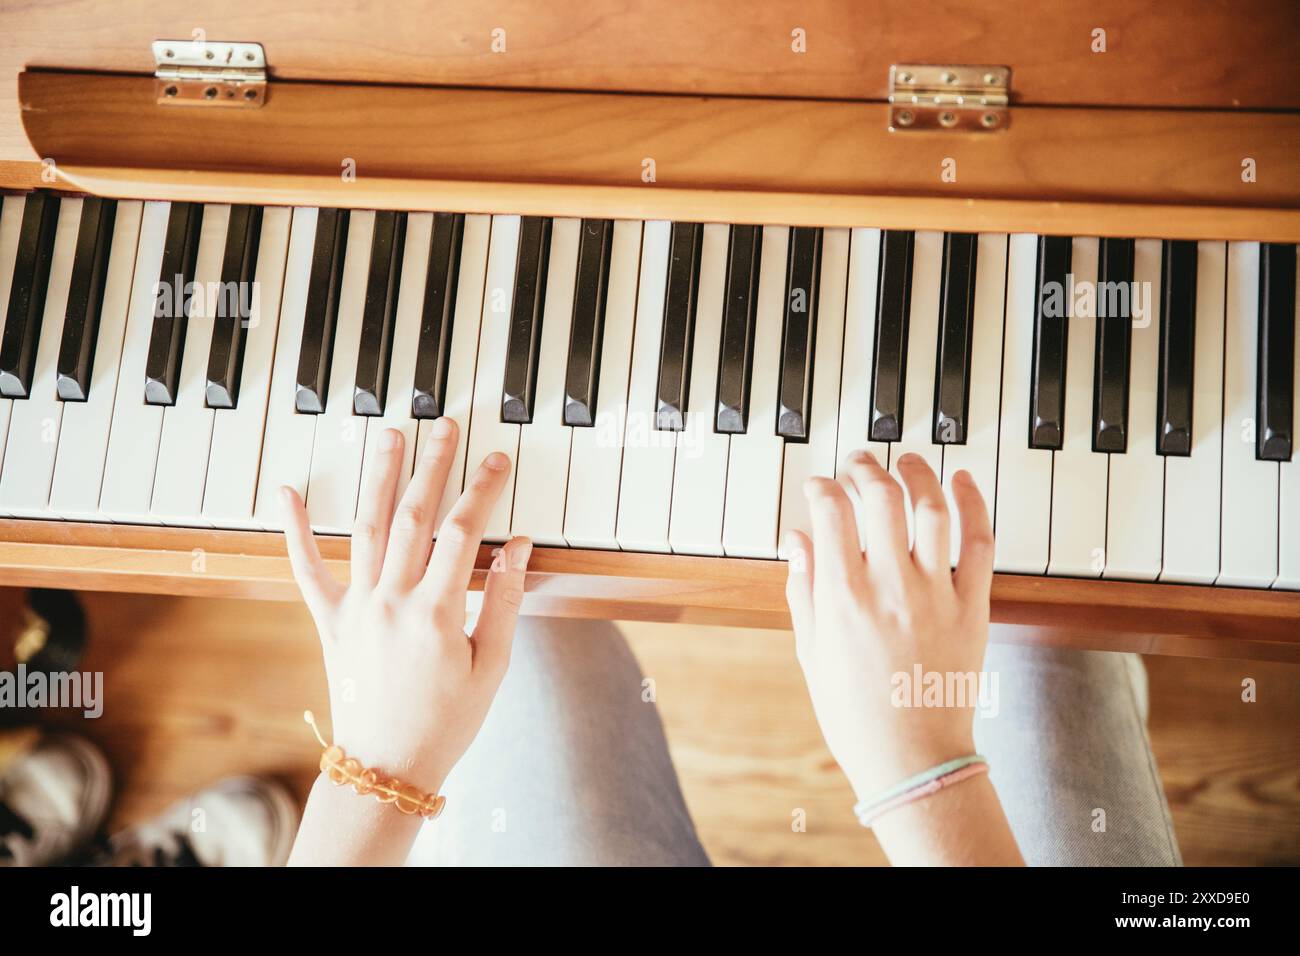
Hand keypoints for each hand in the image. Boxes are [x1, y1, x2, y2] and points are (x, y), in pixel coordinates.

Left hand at [280, 418, 530, 794]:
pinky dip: (295, 530)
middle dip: (433, 466)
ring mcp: (357, 608)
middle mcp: (392, 601)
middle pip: (414, 516)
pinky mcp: (331, 621)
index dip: (483, 491)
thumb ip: (506, 602)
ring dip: (379, 477)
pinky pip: (307, 570)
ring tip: (390, 435)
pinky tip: (287, 494)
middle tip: (445, 427)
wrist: (386, 767)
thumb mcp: (492, 667)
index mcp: (437, 613)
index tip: (497, 460)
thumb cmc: (447, 723)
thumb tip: (519, 548)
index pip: (463, 533)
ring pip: (367, 527)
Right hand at [784, 450, 994, 803]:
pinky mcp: (973, 607)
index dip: (822, 488)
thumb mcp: (811, 653)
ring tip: (907, 461)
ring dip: (917, 474)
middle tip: (859, 464)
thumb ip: (803, 590)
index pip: (832, 514)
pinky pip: (980, 543)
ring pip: (931, 509)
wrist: (914, 760)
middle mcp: (890, 589)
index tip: (819, 487)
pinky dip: (972, 504)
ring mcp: (936, 595)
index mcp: (843, 600)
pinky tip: (960, 483)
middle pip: (881, 499)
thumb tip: (798, 539)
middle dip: (865, 468)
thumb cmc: (857, 715)